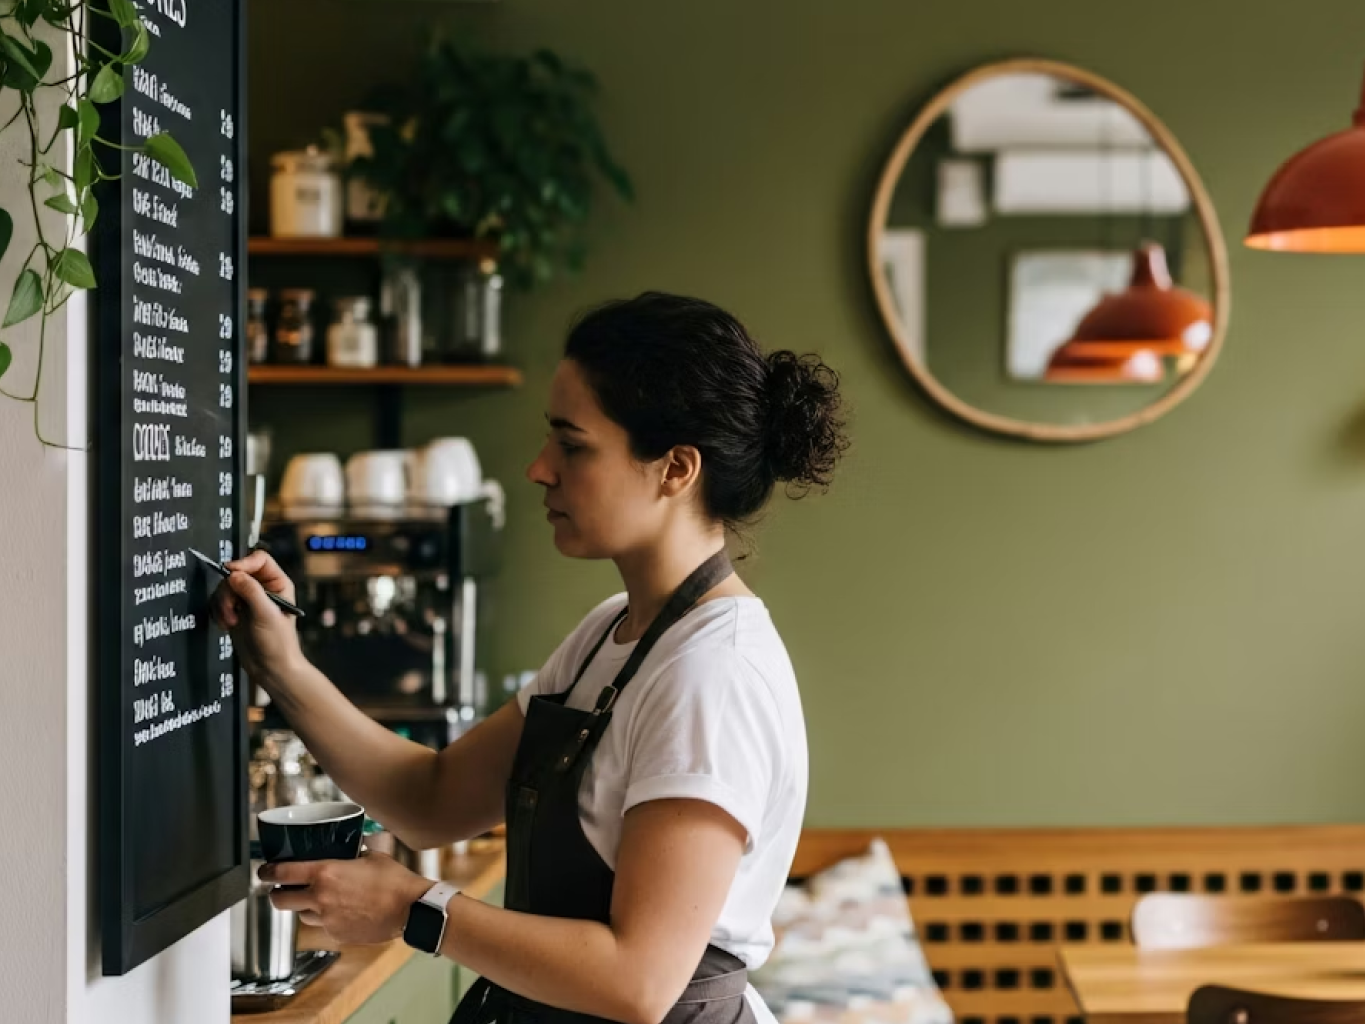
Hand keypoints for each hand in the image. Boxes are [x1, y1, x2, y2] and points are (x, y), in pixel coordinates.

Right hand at [209, 549, 303, 688]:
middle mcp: (262, 588)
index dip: (243, 563)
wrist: (270, 668)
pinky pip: (218, 602)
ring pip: (224, 588)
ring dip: (222, 605)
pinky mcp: (234, 611)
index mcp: (278, 584)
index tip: (230, 573)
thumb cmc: (278, 643)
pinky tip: (227, 626)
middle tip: (231, 610)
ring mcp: (247, 600)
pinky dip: (218, 613)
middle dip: (228, 592)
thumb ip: (251, 592)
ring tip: (231, 622)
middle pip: (236, 573)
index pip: (259, 560)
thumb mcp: (266, 615)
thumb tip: (234, 574)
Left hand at [261, 852, 431, 945]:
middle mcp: (320, 898)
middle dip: (277, 894)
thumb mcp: (372, 856)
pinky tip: (342, 912)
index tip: (263, 871)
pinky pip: (323, 926)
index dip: (267, 872)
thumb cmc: (394, 881)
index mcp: (325, 874)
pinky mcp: (338, 934)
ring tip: (317, 900)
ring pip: (302, 915)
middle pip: (281, 900)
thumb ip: (354, 853)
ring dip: (304, 907)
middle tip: (281, 889)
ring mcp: (328, 919)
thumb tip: (351, 847)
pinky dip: (326, 919)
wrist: (410, 910)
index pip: (282, 873)